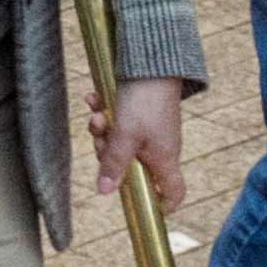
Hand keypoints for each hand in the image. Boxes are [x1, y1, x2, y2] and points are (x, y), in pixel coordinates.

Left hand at [94, 72, 190, 202]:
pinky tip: (93, 98)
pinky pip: (118, 121)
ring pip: (120, 142)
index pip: (173, 192)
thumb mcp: (125, 135)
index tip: (145, 207)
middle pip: (131, 167)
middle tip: (101, 137)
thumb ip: (115, 164)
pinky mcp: (140, 112)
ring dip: (102, 129)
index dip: (162, 205)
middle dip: (108, 153)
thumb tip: (105, 192)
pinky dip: (104, 112)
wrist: (152, 59)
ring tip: (95, 113)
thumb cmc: (145, 100)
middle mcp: (159, 147)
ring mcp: (150, 130)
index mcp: (164, 159)